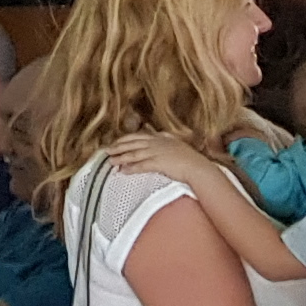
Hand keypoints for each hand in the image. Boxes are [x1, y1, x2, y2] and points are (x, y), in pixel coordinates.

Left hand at [109, 131, 224, 186]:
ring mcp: (157, 152)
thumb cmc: (190, 159)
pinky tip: (123, 171)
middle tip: (106, 151)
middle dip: (118, 147)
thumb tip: (159, 134)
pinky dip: (131, 168)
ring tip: (110, 162)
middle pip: (132, 143)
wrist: (199, 168)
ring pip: (134, 154)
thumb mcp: (176, 144)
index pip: (137, 136)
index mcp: (160, 138)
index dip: (124, 139)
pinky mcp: (159, 163)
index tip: (115, 142)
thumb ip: (165, 139)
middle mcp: (157, 143)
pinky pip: (141, 165)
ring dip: (121, 158)